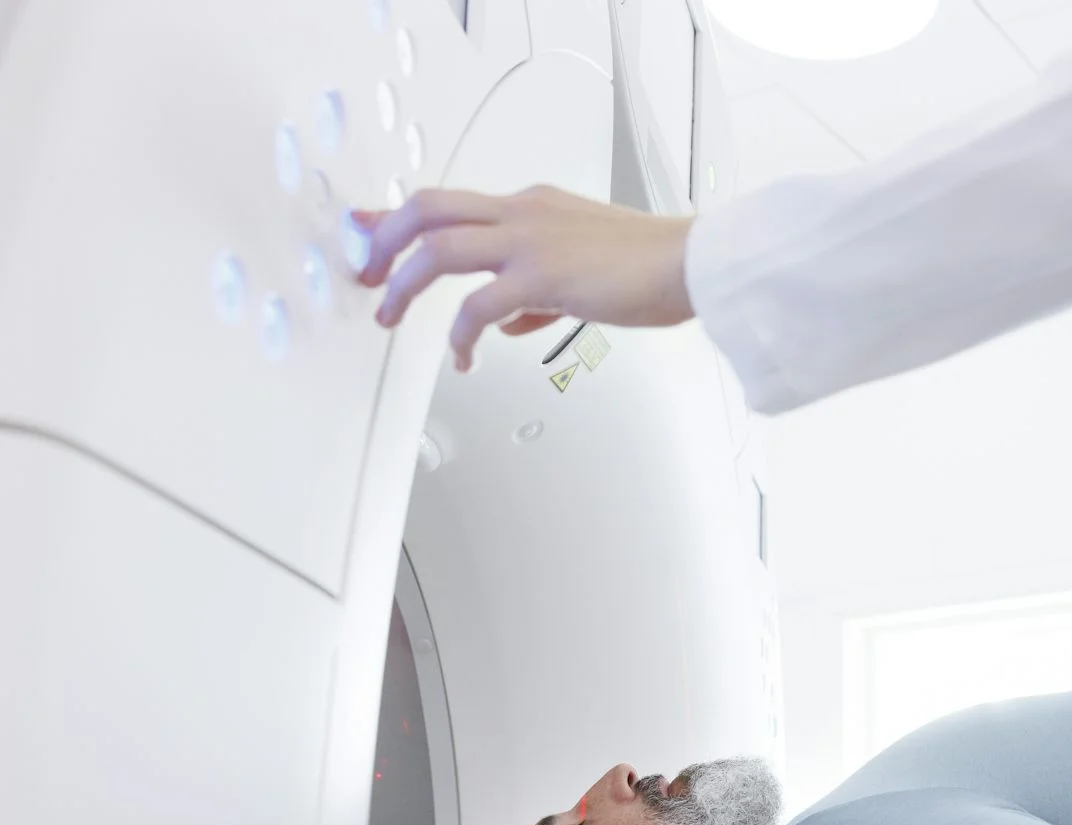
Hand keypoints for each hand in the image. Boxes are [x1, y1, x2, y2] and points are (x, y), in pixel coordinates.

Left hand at [354, 186, 695, 370]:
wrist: (690, 262)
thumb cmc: (651, 268)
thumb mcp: (582, 269)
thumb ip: (535, 292)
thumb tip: (505, 322)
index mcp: (530, 206)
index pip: (451, 202)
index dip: (398, 216)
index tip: (365, 231)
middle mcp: (521, 213)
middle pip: (425, 207)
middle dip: (383, 240)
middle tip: (366, 276)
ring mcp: (529, 241)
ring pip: (436, 248)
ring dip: (402, 284)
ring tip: (389, 316)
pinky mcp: (542, 277)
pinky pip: (477, 306)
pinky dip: (458, 336)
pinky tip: (464, 358)